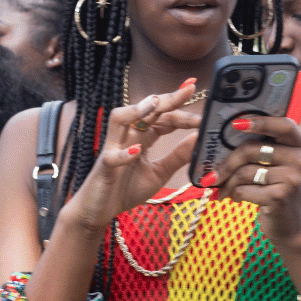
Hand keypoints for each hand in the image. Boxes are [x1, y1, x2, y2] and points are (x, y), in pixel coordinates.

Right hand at [64, 81, 203, 230]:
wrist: (100, 210)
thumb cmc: (126, 188)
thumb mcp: (160, 172)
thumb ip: (178, 156)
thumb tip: (200, 138)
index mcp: (142, 136)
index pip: (163, 116)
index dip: (181, 108)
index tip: (201, 101)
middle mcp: (127, 136)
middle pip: (146, 110)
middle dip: (167, 99)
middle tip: (189, 90)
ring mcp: (113, 148)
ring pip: (119, 119)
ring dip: (136, 110)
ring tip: (155, 103)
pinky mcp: (103, 167)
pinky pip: (111, 156)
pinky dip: (123, 153)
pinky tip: (137, 150)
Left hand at [208, 114, 300, 244]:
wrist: (292, 225)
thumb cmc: (278, 189)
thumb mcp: (280, 166)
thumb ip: (264, 148)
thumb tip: (222, 138)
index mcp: (300, 146)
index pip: (284, 125)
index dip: (260, 121)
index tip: (236, 123)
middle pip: (253, 149)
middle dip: (227, 162)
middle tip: (211, 175)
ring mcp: (292, 179)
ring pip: (244, 172)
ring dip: (228, 183)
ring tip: (223, 190)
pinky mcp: (280, 197)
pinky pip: (244, 189)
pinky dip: (234, 195)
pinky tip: (235, 198)